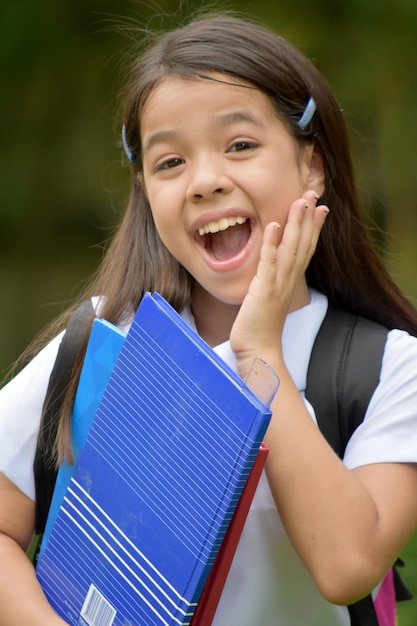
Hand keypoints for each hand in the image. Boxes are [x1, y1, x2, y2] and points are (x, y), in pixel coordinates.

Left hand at [230, 190, 328, 376]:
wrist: (257, 351)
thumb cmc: (259, 328)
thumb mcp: (268, 300)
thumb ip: (271, 283)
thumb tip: (270, 270)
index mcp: (290, 282)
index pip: (306, 249)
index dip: (314, 228)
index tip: (320, 208)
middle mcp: (288, 281)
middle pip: (303, 244)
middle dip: (308, 218)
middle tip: (313, 193)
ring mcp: (277, 285)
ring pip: (291, 248)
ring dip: (296, 224)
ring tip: (300, 201)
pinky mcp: (263, 290)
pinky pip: (268, 262)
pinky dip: (271, 243)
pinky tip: (274, 225)